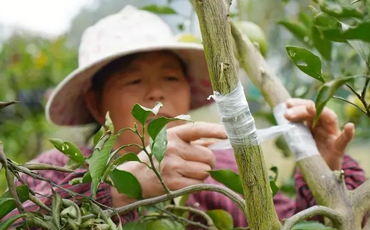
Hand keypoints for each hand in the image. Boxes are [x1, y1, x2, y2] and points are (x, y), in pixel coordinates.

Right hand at [112, 122, 226, 206]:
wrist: (135, 177)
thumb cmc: (157, 157)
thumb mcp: (170, 143)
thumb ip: (193, 141)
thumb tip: (216, 140)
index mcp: (173, 135)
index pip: (198, 129)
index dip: (214, 130)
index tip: (228, 133)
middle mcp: (172, 148)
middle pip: (208, 156)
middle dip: (208, 162)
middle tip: (197, 163)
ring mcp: (172, 166)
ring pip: (205, 171)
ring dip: (202, 174)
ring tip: (187, 172)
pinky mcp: (173, 183)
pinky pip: (198, 184)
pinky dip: (195, 184)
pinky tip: (183, 181)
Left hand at [284, 98, 354, 169]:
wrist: (322, 169)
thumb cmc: (311, 152)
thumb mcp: (300, 139)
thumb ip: (294, 130)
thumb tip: (281, 120)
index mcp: (314, 122)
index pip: (307, 108)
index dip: (298, 104)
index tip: (287, 103)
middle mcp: (324, 125)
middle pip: (316, 111)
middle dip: (301, 110)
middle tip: (287, 114)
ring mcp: (333, 135)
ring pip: (329, 119)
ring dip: (319, 113)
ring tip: (309, 108)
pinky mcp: (338, 148)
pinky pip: (344, 140)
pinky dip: (348, 133)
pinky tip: (349, 126)